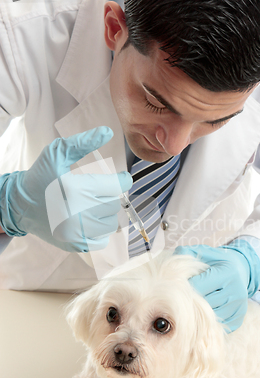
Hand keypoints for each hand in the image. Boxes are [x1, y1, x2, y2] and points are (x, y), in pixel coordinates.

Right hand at [0, 127, 132, 251]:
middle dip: (108, 196)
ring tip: (91, 205)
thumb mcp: (57, 153)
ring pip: (111, 223)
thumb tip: (107, 132)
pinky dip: (99, 230)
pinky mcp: (76, 245)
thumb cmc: (40, 177)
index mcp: (75, 189)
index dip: (122, 180)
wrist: (20, 205)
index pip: (118, 186)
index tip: (120, 178)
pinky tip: (87, 220)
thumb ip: (82, 142)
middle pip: (114, 204)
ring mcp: (77, 233)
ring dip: (105, 213)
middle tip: (95, 191)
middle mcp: (77, 213)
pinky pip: (103, 239)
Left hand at [174, 240, 259, 331]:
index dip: (185, 287)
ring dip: (197, 314)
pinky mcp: (238, 318)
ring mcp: (238, 306)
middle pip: (204, 303)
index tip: (176, 286)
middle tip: (178, 298)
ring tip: (188, 306)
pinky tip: (201, 314)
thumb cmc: (220, 261)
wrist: (243, 270)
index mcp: (228, 273)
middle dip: (189, 301)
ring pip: (210, 317)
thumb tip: (172, 264)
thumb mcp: (207, 252)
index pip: (200, 285)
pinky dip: (207, 322)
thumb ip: (189, 253)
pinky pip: (218, 325)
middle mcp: (235, 291)